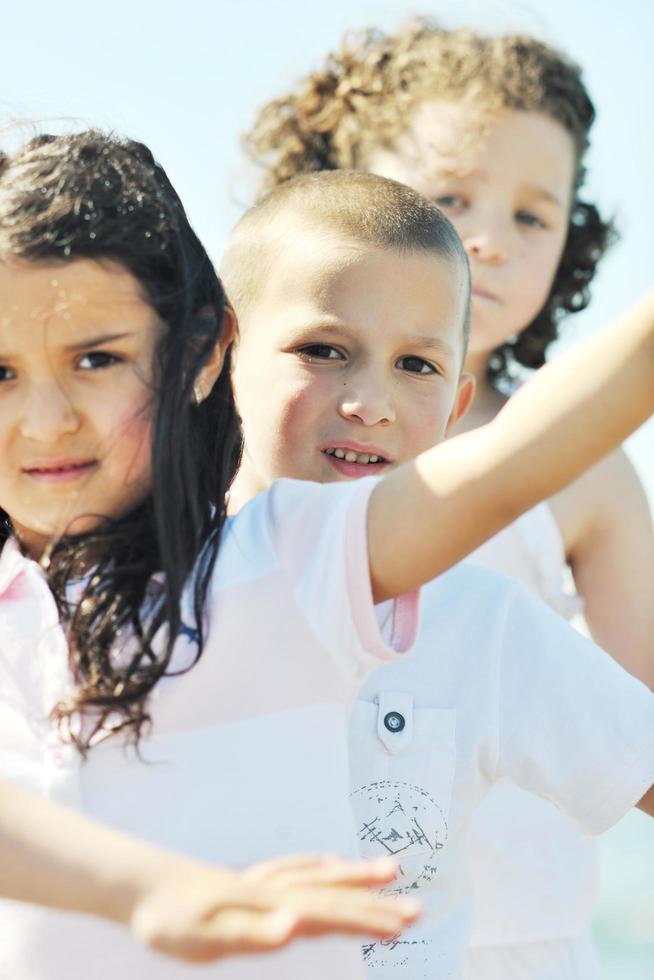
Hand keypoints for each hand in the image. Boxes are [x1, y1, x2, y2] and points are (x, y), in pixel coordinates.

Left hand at [130, 852, 418, 962]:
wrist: (140, 884)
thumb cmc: (170, 917)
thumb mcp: (206, 936)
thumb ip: (253, 933)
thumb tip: (294, 925)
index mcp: (271, 904)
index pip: (330, 913)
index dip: (368, 919)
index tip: (407, 923)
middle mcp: (274, 888)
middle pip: (333, 893)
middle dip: (375, 901)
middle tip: (417, 908)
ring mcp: (264, 882)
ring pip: (320, 875)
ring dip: (355, 875)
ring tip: (390, 869)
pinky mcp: (253, 883)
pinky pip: (300, 870)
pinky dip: (324, 867)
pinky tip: (330, 865)